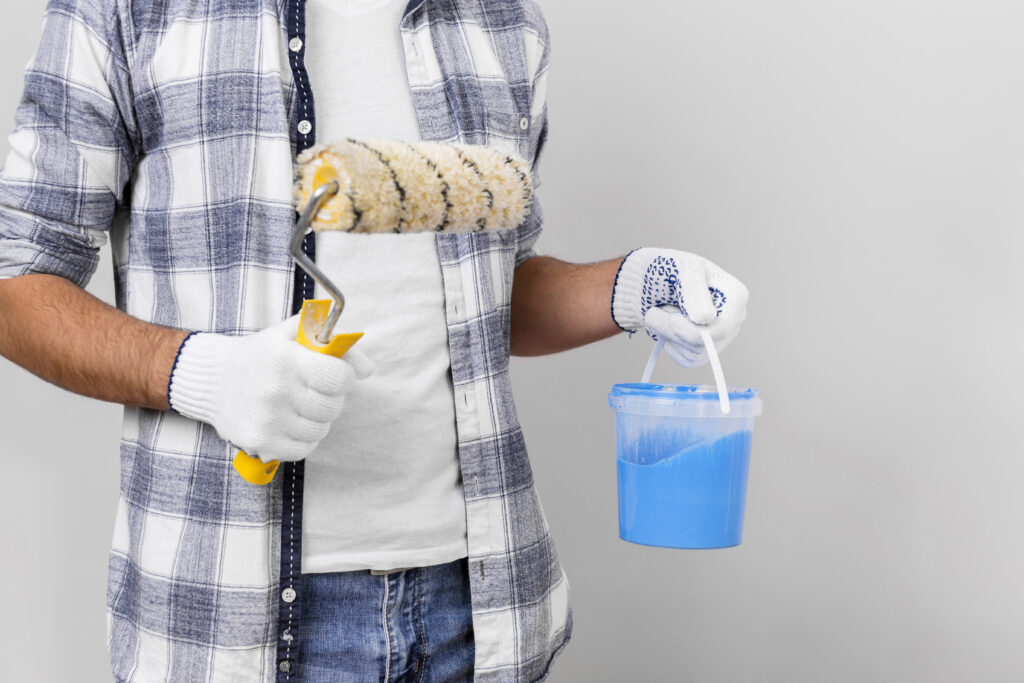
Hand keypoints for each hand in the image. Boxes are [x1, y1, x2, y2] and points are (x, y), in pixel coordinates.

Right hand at [167, 314, 373, 461]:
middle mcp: (275, 390)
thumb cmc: (265, 354)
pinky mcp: (261, 444)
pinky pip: (305, 448)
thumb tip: (369, 369)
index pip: (338, 377)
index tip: (334, 373)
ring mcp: (267, 420)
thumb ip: (335, 340)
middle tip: (312, 388)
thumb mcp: (295, 333)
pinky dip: (303, 437)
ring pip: (321, 429)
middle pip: (332, 406)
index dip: (344, 376)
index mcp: (285, 358)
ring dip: (317, 418)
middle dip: (330, 397)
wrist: (213, 381)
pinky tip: (287, 421)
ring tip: (297, 404)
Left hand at [611, 247, 747, 366]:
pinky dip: (673, 347)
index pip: (718, 327)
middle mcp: (735, 318)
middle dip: (672, 328)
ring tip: (663, 314)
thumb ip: (693, 289)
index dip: (686, 327)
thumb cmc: (670, 270)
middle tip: (654, 312)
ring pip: (696, 353)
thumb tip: (706, 318)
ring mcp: (723, 335)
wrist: (653, 283)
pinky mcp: (709, 348)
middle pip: (705, 342)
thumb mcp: (681, 268)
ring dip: (669, 335)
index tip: (662, 312)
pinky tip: (667, 329)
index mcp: (735, 295)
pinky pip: (691, 360)